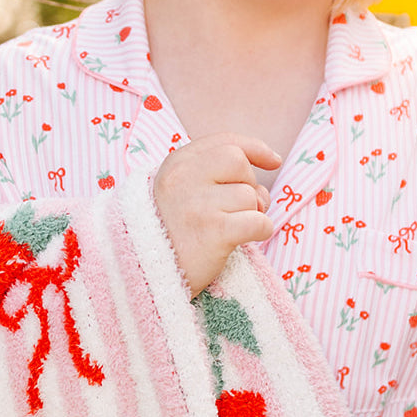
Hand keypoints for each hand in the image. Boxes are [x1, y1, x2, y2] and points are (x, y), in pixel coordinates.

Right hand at [153, 134, 280, 296]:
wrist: (143, 274)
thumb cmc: (169, 232)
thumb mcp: (178, 190)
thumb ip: (212, 170)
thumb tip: (272, 160)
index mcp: (176, 164)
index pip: (225, 142)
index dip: (254, 149)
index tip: (273, 161)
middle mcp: (184, 179)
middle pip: (240, 164)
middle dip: (249, 186)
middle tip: (236, 209)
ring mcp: (198, 205)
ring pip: (250, 196)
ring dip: (251, 214)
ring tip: (231, 229)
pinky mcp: (213, 232)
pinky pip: (258, 221)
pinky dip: (261, 230)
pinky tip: (245, 240)